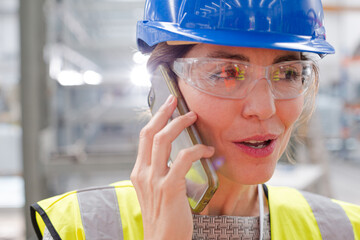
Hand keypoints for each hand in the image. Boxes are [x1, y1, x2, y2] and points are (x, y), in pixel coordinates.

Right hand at [131, 95, 214, 239]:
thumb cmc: (164, 217)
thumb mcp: (156, 191)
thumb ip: (161, 172)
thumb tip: (176, 156)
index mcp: (139, 172)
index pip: (144, 138)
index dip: (155, 119)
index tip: (166, 106)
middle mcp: (142, 173)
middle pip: (150, 133)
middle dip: (163, 113)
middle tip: (176, 100)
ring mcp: (154, 180)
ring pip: (163, 140)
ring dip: (180, 124)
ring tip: (194, 117)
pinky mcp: (168, 188)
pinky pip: (182, 158)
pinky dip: (197, 149)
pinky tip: (207, 150)